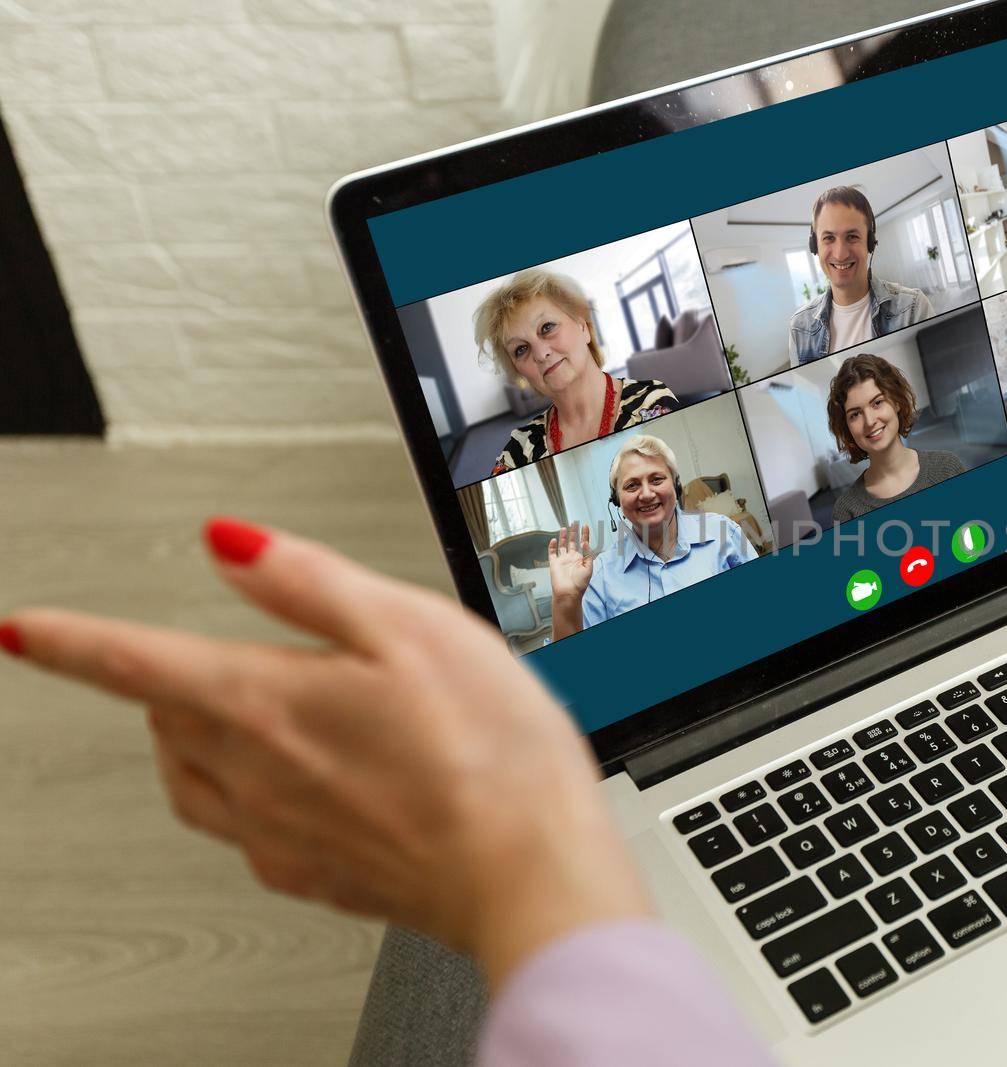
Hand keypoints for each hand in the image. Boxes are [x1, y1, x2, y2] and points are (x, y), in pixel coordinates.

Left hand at [1, 518, 650, 992]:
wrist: (529, 873)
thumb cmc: (489, 753)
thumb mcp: (410, 626)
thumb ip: (308, 581)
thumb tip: (228, 543)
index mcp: (265, 703)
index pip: (134, 662)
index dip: (70, 639)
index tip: (25, 630)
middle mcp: (255, 776)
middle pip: (164, 722)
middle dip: (162, 683)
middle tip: (189, 657)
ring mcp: (282, 835)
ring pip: (192, 783)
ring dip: (190, 742)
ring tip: (223, 718)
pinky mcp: (320, 877)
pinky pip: (245, 835)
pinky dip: (243, 799)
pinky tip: (287, 791)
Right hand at [548, 521, 594, 604]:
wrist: (568, 593)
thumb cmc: (580, 584)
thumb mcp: (588, 568)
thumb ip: (588, 554)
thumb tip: (586, 542)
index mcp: (581, 559)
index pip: (583, 543)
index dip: (585, 534)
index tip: (585, 526)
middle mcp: (572, 558)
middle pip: (573, 542)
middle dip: (574, 532)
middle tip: (574, 523)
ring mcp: (563, 560)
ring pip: (562, 545)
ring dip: (563, 537)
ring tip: (564, 528)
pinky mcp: (554, 563)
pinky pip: (552, 553)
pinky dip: (552, 546)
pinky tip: (553, 540)